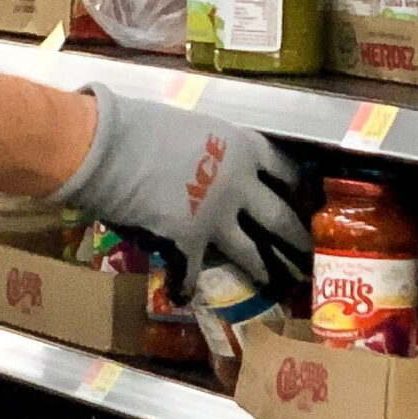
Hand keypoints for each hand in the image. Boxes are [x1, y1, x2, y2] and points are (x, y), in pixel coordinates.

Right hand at [63, 87, 310, 288]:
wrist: (111, 148)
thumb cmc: (141, 125)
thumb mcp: (189, 128)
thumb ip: (206, 149)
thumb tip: (199, 162)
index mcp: (241, 149)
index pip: (282, 167)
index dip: (294, 183)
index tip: (302, 193)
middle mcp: (239, 187)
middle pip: (279, 216)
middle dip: (295, 236)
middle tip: (306, 249)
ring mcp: (217, 219)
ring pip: (249, 251)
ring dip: (260, 267)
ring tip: (269, 279)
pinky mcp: (189, 244)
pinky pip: (193, 272)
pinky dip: (187, 284)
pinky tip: (184, 293)